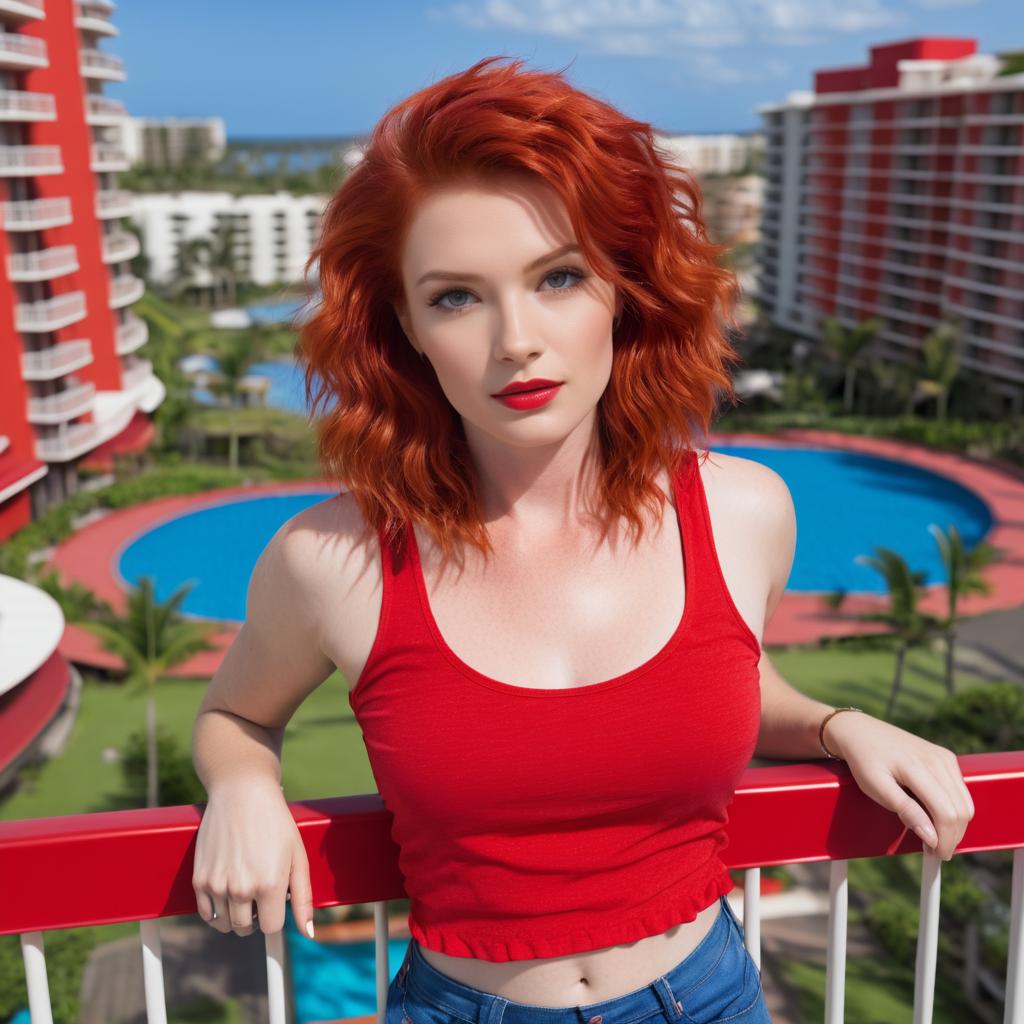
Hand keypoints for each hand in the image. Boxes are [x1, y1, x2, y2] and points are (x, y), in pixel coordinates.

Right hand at [192, 777, 314, 938]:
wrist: (241, 793)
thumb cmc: (275, 822)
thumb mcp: (297, 856)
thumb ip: (303, 897)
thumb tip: (308, 934)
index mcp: (269, 884)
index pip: (272, 927)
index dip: (276, 915)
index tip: (276, 901)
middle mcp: (241, 889)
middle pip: (247, 928)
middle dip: (256, 916)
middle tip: (260, 891)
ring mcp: (217, 885)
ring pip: (226, 925)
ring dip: (236, 915)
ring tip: (244, 889)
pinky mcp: (199, 879)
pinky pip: (206, 914)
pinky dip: (217, 910)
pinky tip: (227, 891)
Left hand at [824, 712, 974, 860]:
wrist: (859, 731)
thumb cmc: (863, 760)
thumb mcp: (876, 788)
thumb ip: (906, 811)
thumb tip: (931, 837)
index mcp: (918, 768)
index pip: (946, 814)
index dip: (944, 840)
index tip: (934, 856)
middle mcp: (938, 760)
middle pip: (961, 811)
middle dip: (952, 836)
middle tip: (934, 851)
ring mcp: (944, 757)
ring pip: (965, 803)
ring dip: (956, 825)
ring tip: (934, 837)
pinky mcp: (946, 757)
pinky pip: (960, 791)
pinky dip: (954, 809)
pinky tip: (935, 816)